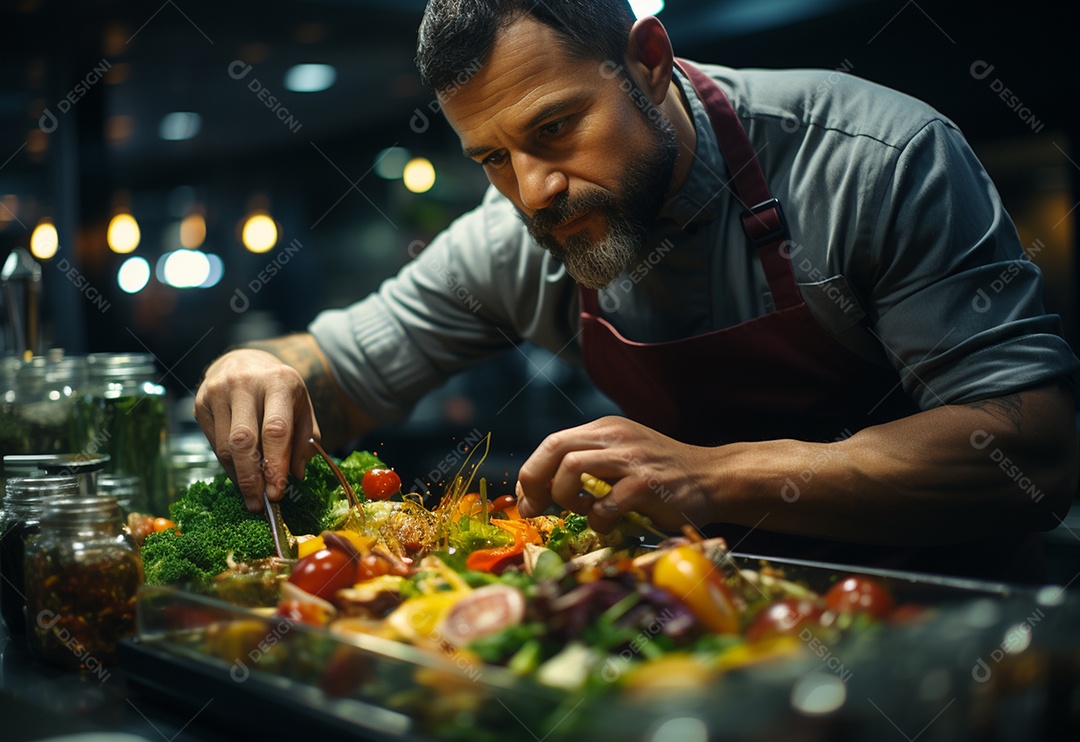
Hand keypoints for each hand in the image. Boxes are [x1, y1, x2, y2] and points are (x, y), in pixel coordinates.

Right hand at [194, 349, 318, 511]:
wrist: (245, 362)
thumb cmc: (279, 392)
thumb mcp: (302, 408)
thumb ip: (304, 440)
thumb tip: (295, 475)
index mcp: (279, 381)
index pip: (275, 430)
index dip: (275, 466)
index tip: (277, 494)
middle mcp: (245, 383)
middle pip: (244, 441)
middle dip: (252, 478)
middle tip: (260, 504)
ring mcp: (218, 391)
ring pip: (225, 446)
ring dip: (239, 476)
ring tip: (252, 494)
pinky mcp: (200, 402)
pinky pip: (212, 444)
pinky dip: (227, 465)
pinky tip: (239, 474)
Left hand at [515, 416, 717, 533]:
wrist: (713, 477)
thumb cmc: (663, 475)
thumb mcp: (623, 456)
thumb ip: (588, 464)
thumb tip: (539, 492)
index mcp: (605, 429)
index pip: (551, 443)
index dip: (532, 473)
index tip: (528, 501)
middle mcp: (615, 437)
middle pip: (554, 449)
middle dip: (535, 482)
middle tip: (537, 509)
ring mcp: (631, 459)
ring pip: (571, 468)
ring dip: (565, 497)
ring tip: (582, 510)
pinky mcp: (646, 484)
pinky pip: (605, 503)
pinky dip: (599, 519)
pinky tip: (610, 523)